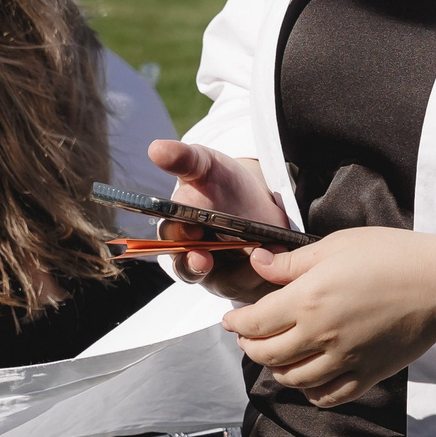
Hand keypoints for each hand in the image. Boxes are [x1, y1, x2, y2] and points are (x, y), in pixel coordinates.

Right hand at [146, 140, 289, 296]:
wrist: (257, 198)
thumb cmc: (222, 182)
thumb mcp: (206, 166)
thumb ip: (184, 159)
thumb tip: (155, 148)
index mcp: (178, 230)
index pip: (170, 240)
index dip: (178, 240)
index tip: (190, 234)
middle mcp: (193, 258)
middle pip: (189, 270)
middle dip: (197, 267)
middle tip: (205, 260)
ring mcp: (220, 275)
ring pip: (227, 282)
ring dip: (243, 271)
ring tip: (262, 252)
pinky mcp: (248, 285)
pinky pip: (255, 288)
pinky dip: (267, 276)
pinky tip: (279, 256)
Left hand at [223, 228, 435, 407]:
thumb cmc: (391, 256)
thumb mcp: (337, 246)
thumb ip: (293, 262)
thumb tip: (258, 263)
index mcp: (309, 299)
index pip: (254, 323)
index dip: (236, 323)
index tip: (231, 319)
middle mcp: (320, 335)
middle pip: (266, 355)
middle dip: (249, 347)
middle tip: (249, 337)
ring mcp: (343, 360)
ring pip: (292, 379)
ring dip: (276, 369)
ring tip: (278, 355)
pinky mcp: (365, 375)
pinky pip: (326, 396)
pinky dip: (309, 392)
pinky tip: (308, 378)